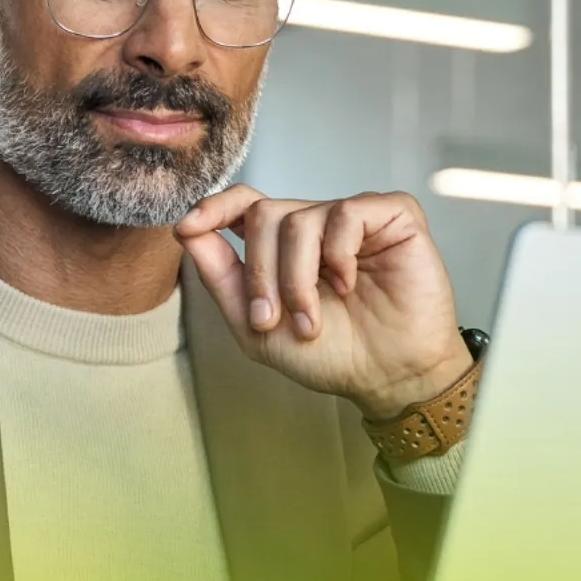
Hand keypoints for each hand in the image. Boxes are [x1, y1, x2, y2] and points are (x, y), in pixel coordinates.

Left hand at [176, 187, 473, 419]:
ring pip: (300, 219)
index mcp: (286, 246)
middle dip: (261, 271)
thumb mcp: (257, 328)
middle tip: (272, 319)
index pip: (246, 203)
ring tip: (312, 320)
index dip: (215, 207)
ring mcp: (355, 218)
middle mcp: (319, 224)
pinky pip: (347, 213)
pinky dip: (339, 255)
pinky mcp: (393, 216)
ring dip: (297, 278)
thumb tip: (187, 231)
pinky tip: (349, 284)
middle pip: (266, 214)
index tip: (189, 227)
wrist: (388, 378)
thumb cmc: (334, 355)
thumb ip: (222, 277)